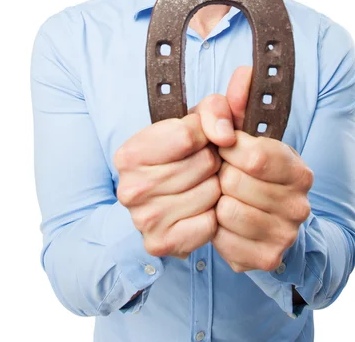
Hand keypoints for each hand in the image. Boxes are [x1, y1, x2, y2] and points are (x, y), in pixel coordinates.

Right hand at [113, 93, 235, 259]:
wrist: (167, 191)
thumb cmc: (183, 151)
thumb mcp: (196, 119)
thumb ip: (215, 110)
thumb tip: (225, 136)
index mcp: (129, 154)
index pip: (188, 135)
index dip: (205, 134)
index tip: (202, 139)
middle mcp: (129, 189)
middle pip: (202, 165)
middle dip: (212, 161)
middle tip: (202, 164)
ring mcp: (143, 220)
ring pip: (210, 193)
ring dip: (215, 187)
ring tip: (202, 183)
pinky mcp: (161, 244)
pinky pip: (210, 224)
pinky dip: (213, 215)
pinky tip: (201, 208)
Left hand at [212, 66, 313, 272]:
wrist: (266, 222)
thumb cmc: (248, 171)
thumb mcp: (240, 134)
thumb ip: (235, 103)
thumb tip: (243, 74)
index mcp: (298, 168)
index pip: (254, 154)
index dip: (228, 149)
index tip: (223, 148)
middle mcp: (299, 203)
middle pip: (234, 183)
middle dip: (221, 176)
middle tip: (225, 176)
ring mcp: (285, 234)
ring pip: (226, 211)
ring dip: (217, 202)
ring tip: (225, 197)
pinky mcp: (266, 258)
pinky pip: (222, 239)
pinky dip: (216, 230)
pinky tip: (226, 221)